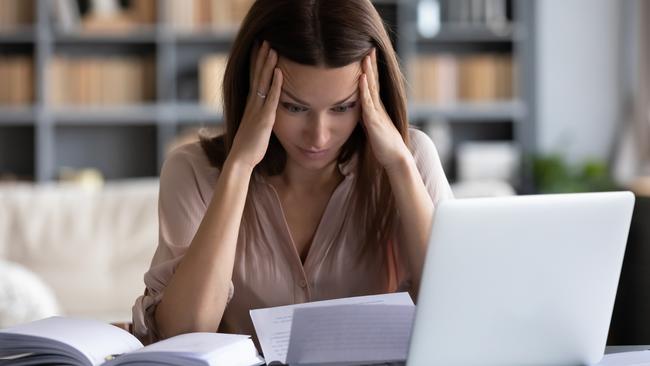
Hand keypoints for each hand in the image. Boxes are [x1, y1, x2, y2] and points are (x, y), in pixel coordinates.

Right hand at [228, 40, 282, 169]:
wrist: (240, 160)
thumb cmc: (248, 149)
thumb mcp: (254, 130)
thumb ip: (259, 120)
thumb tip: (264, 117)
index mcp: (250, 106)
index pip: (254, 80)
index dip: (256, 65)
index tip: (259, 50)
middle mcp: (252, 105)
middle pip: (257, 76)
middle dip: (261, 58)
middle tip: (265, 41)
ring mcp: (257, 110)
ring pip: (263, 83)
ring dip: (267, 65)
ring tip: (272, 48)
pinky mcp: (265, 119)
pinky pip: (271, 98)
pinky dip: (275, 85)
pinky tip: (279, 73)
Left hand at [358, 48, 409, 170]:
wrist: (395, 157)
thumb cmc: (384, 145)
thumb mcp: (372, 127)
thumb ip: (367, 117)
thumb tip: (360, 112)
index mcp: (377, 108)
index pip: (373, 85)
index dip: (371, 70)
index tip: (368, 55)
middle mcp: (378, 107)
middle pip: (374, 81)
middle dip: (371, 65)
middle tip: (370, 48)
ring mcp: (377, 112)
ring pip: (371, 88)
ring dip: (368, 71)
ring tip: (365, 56)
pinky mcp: (374, 121)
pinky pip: (368, 102)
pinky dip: (364, 89)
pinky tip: (362, 78)